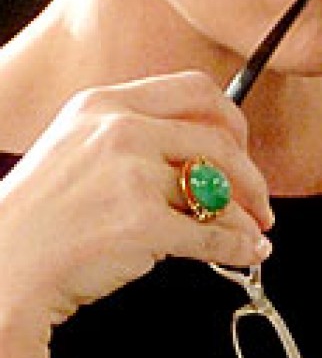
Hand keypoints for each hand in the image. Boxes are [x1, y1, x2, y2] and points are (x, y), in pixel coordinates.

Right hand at [0, 71, 274, 357]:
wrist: (0, 267)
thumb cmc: (40, 216)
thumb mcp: (78, 147)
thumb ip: (138, 137)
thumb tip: (215, 156)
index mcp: (106, 104)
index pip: (196, 90)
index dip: (232, 120)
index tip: (242, 147)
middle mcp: (119, 130)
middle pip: (218, 140)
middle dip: (251, 175)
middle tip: (259, 200)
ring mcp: (130, 177)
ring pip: (217, 190)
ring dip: (245, 217)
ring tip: (254, 232)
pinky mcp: (140, 225)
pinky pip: (210, 235)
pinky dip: (238, 248)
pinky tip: (246, 254)